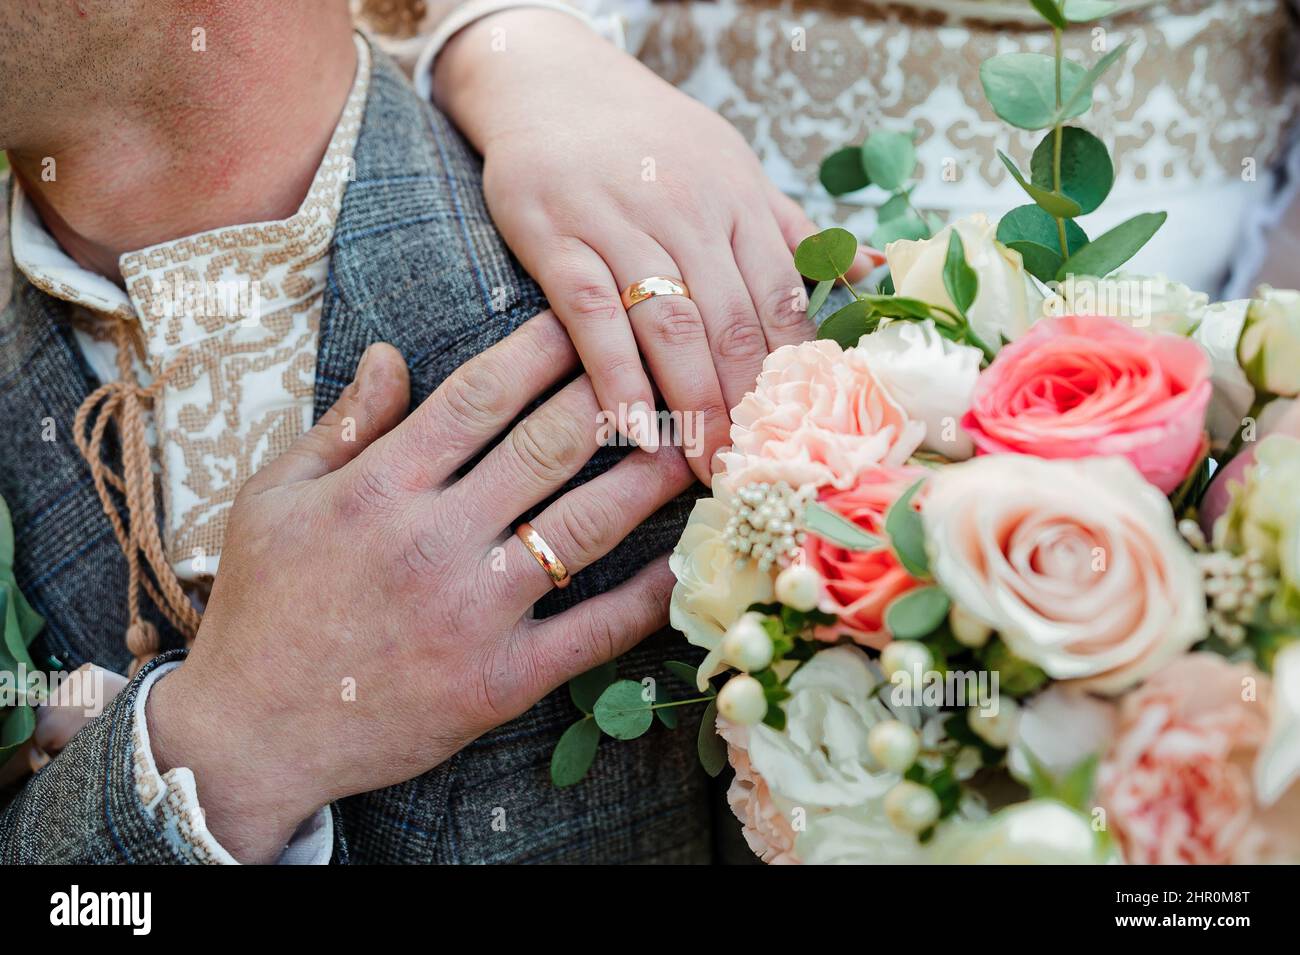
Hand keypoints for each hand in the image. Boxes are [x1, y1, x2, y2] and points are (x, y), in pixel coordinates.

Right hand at [147, 313, 692, 862]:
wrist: (250, 734)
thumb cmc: (262, 607)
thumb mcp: (273, 499)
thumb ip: (343, 426)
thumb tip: (389, 355)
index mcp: (380, 487)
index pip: (481, 396)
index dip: (543, 348)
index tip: (588, 318)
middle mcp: (434, 540)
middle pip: (547, 447)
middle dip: (611, 395)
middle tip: (662, 364)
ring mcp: (473, 613)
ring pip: (582, 527)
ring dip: (645, 480)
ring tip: (691, 443)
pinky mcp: (500, 680)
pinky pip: (591, 633)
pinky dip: (644, 599)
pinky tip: (682, 562)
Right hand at [433, 10, 878, 482]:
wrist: (549, 80)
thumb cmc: (648, 138)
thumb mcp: (732, 166)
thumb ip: (791, 228)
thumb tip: (872, 272)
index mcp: (738, 200)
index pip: (781, 302)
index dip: (794, 378)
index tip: (802, 437)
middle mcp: (688, 210)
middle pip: (733, 325)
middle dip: (748, 407)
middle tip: (755, 473)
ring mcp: (620, 221)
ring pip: (671, 325)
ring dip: (693, 404)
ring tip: (704, 466)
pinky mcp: (556, 234)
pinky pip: (591, 315)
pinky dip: (614, 376)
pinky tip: (633, 428)